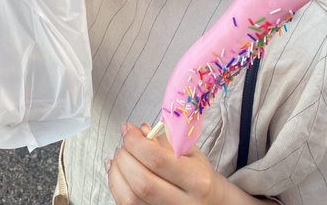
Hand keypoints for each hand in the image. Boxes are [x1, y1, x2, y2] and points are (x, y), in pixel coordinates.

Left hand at [107, 124, 269, 204]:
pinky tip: (116, 171)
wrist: (210, 203)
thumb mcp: (189, 152)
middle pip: (143, 182)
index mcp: (197, 180)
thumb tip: (137, 130)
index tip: (129, 130)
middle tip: (123, 143)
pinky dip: (116, 186)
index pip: (158, 160)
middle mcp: (183, 204)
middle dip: (125, 158)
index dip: (136, 143)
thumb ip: (163, 140)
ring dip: (117, 173)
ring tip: (119, 156)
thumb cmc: (198, 174)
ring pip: (131, 199)